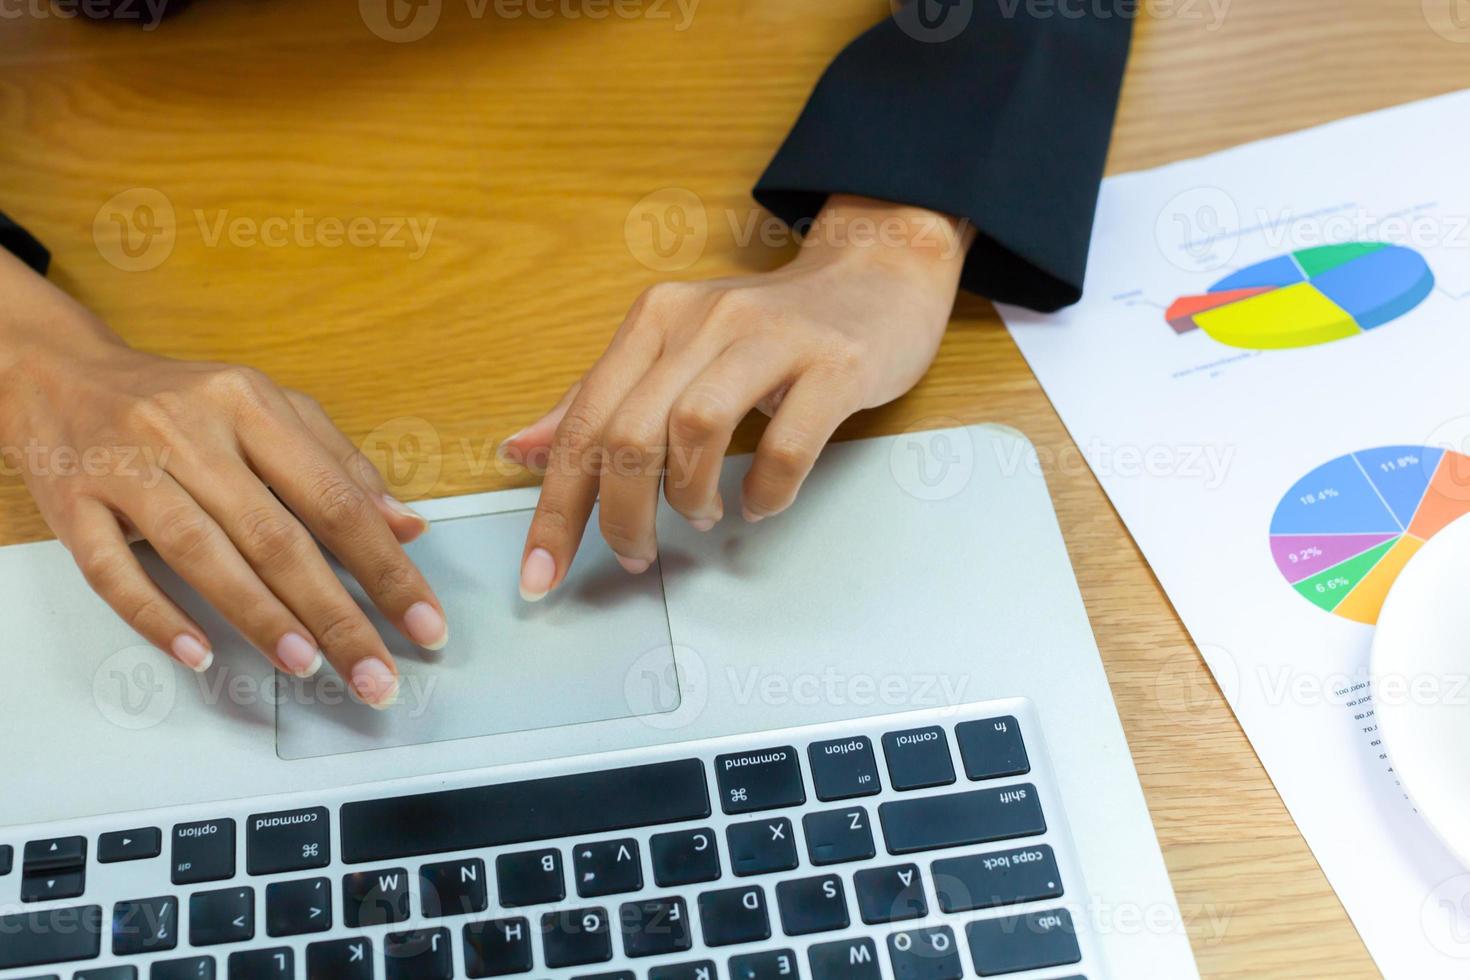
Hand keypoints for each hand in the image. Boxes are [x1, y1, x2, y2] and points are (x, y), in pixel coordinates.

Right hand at [0, 252, 446, 706]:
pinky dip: (158, 616)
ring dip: (260, 616)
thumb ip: (340, 465)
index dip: (387, 568)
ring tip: (307, 664)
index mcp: (251, 405)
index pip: (335, 499)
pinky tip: (200, 653)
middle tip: (374, 672)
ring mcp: (126, 468)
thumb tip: (408, 526)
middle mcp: (191, 431)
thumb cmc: (181, 401)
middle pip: (275, 535)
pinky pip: (113, 570)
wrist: (59, 373)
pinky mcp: (72, 503)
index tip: (424, 623)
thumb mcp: (268, 410)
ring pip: (203, 552)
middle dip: (335, 613)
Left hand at [503, 194, 972, 598]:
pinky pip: (787, 443)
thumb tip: (520, 451)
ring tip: (702, 516)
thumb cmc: (770, 327)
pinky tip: (759, 502)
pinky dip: (766, 490)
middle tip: (634, 554)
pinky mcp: (834, 364)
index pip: (583, 420)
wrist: (877, 275)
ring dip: (688, 497)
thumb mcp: (674, 350)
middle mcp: (704, 320)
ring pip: (695, 429)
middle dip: (618, 516)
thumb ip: (599, 399)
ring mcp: (771, 339)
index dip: (555, 507)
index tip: (538, 574)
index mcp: (656, 319)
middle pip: (629, 432)